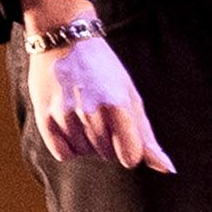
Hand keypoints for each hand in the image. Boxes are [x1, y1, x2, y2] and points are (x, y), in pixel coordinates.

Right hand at [24, 17, 176, 173]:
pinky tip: (69, 121)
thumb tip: (167, 169)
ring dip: (87, 140)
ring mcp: (65, 116)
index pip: (130, 156)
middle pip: (108, 154)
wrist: (64, 43)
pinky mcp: (44, 119)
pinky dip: (69, 145)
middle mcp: (90, 112)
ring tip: (83, 111)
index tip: (125, 133)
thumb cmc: (103, 71)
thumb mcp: (130, 96)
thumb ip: (146, 136)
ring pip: (85, 153)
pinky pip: (63, 153)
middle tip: (100, 111)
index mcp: (117, 104)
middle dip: (109, 140)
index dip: (130, 149)